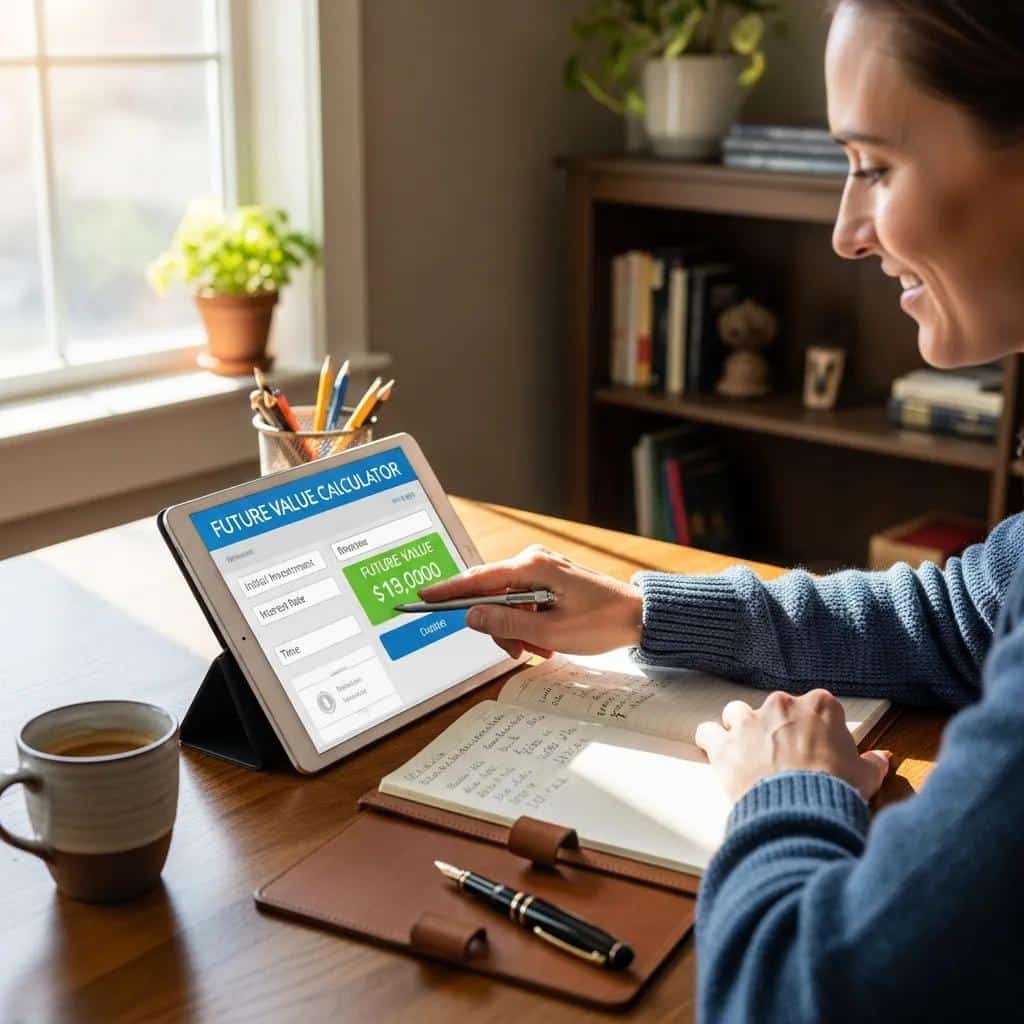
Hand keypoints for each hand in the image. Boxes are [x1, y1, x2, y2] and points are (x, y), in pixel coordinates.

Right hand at [418, 545, 642, 658]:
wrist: (639, 617)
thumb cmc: (601, 622)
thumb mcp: (550, 633)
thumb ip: (506, 624)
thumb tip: (471, 616)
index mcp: (532, 567)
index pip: (478, 579)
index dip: (449, 591)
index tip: (424, 597)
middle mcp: (533, 561)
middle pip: (493, 596)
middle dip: (501, 628)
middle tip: (520, 650)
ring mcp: (542, 570)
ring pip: (508, 605)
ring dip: (518, 631)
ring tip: (541, 649)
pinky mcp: (550, 580)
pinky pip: (524, 604)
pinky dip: (530, 625)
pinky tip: (546, 641)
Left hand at [694, 689, 891, 802]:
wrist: (803, 811)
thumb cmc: (838, 790)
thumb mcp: (865, 777)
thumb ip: (872, 763)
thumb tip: (883, 758)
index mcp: (819, 705)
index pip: (814, 707)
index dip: (812, 729)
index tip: (813, 749)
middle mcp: (781, 704)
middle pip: (774, 709)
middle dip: (776, 728)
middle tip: (782, 757)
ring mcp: (749, 720)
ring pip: (736, 713)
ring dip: (739, 729)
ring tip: (746, 753)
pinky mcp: (724, 742)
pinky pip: (707, 732)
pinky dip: (710, 742)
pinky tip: (716, 754)